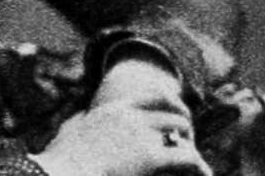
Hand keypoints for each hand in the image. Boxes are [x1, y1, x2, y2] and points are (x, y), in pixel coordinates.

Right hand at [27, 55, 210, 175]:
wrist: (60, 175)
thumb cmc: (61, 164)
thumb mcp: (68, 134)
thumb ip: (78, 123)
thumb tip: (80, 117)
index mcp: (113, 110)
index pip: (153, 96)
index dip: (171, 103)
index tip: (179, 111)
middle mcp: (130, 116)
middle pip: (172, 113)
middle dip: (184, 127)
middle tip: (188, 141)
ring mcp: (141, 135)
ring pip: (182, 132)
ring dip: (190, 147)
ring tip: (196, 164)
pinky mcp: (151, 158)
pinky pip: (188, 158)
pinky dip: (199, 167)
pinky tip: (204, 174)